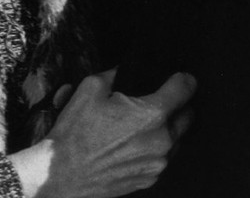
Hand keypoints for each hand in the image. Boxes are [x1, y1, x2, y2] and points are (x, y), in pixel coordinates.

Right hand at [9, 69, 195, 197]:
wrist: (61, 173)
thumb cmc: (75, 133)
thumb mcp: (90, 88)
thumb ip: (115, 73)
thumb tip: (126, 70)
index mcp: (152, 114)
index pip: (185, 88)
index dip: (184, 78)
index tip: (182, 77)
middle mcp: (162, 140)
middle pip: (188, 116)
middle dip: (178, 106)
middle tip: (158, 102)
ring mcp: (158, 163)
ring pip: (177, 139)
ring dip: (166, 129)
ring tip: (139, 125)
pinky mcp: (150, 179)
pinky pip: (162, 159)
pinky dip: (153, 149)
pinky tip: (131, 145)